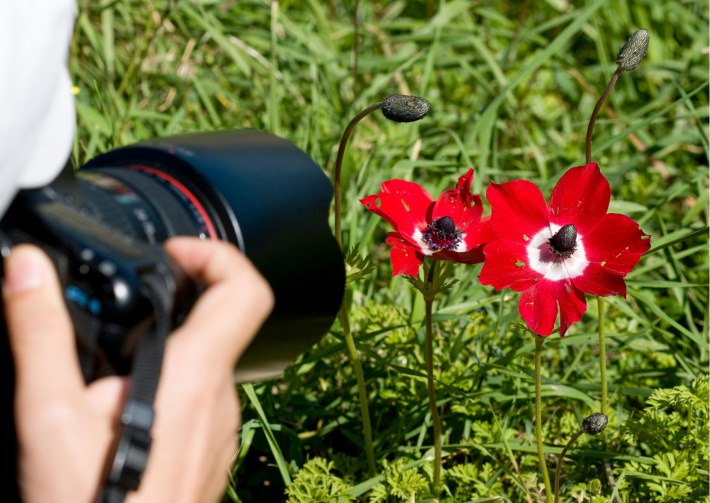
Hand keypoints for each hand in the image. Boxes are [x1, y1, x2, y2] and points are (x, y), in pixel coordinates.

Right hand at [3, 237, 272, 502]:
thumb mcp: (49, 415)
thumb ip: (40, 333)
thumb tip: (27, 270)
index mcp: (194, 375)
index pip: (246, 289)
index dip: (217, 255)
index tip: (174, 255)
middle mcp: (220, 397)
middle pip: (222, 321)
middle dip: (175, 303)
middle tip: (127, 308)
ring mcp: (221, 426)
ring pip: (208, 361)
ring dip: (169, 348)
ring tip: (115, 366)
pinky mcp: (212, 448)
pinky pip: (202, 397)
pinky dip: (171, 384)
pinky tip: (126, 410)